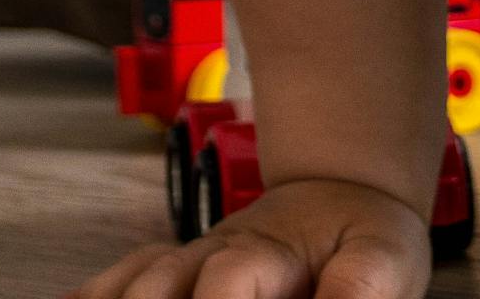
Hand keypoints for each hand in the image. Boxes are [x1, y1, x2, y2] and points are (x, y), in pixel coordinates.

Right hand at [62, 177, 431, 298]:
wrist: (343, 192)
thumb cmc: (362, 234)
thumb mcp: (383, 258)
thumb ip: (356, 289)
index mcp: (264, 251)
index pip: (224, 285)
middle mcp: (212, 255)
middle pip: (158, 287)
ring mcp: (189, 265)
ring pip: (134, 283)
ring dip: (122, 297)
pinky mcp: (175, 275)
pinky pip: (121, 279)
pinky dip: (96, 291)